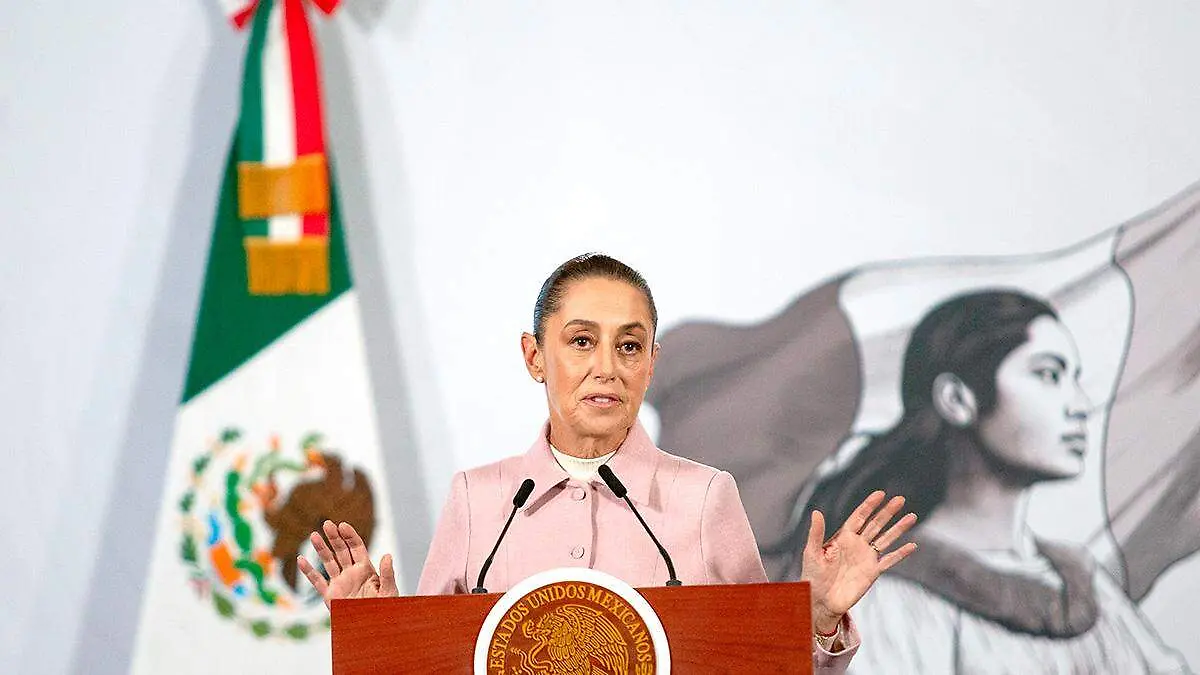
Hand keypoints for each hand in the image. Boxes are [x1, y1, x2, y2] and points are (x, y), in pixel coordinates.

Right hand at [298, 520, 397, 608]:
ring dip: (321, 549)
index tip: (342, 525)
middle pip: (341, 550)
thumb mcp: (389, 591)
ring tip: (313, 535)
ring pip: (328, 562)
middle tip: (327, 523)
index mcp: (365, 569)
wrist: (371, 627)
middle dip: (334, 537)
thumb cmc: (384, 609)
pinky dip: (308, 571)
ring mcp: (339, 583)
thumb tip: (387, 555)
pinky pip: (317, 581)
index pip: (356, 547)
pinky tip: (301, 559)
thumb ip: (387, 574)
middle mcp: (351, 573)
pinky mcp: (330, 595)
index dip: (349, 536)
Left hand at [800, 491, 917, 633]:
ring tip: (912, 516)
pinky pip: (889, 560)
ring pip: (886, 539)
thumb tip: (816, 512)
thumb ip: (816, 532)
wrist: (821, 601)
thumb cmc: (812, 576)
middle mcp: (857, 544)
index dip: (869, 505)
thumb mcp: (812, 552)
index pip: (859, 517)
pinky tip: (912, 546)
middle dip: (887, 512)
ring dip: (899, 528)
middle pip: (876, 524)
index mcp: (843, 537)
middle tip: (900, 499)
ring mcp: (866, 557)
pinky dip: (901, 553)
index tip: (880, 493)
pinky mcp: (872, 572)